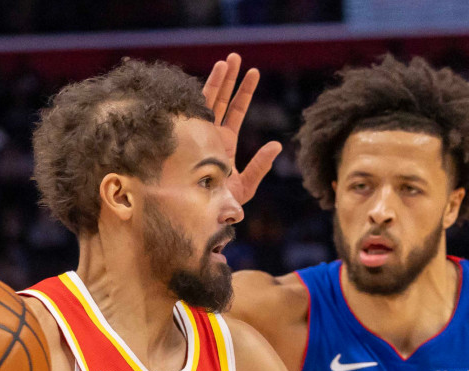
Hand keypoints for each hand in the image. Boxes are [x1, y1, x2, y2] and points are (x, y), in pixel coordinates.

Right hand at [201, 52, 282, 205]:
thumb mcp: (247, 186)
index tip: (253, 72)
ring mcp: (200, 136)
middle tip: (236, 56)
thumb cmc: (223, 206)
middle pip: (222, 100)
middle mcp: (212, 136)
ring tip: (228, 60)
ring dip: (218, 80)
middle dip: (229, 78)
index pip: (236, 111)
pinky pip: (195, 114)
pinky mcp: (190, 140)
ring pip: (209, 102)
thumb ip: (261, 166)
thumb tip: (277, 144)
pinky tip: (209, 78)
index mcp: (225, 144)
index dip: (244, 92)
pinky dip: (201, 95)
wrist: (202, 216)